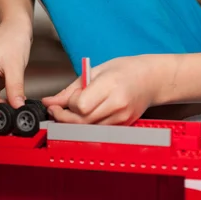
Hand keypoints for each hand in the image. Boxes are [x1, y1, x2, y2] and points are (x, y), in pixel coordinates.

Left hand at [42, 55, 164, 125]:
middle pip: (82, 121)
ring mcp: (122, 118)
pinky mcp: (123, 126)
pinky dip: (87, 126)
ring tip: (70, 111)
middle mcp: (117, 104)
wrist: (151, 79)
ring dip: (74, 123)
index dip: (69, 103)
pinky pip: (98, 131)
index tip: (65, 98)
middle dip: (64, 117)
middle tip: (56, 110)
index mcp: (110, 85)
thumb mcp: (97, 70)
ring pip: (88, 129)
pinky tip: (85, 116)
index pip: (81, 105)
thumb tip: (49, 101)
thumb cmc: (125, 69)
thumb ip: (71, 88)